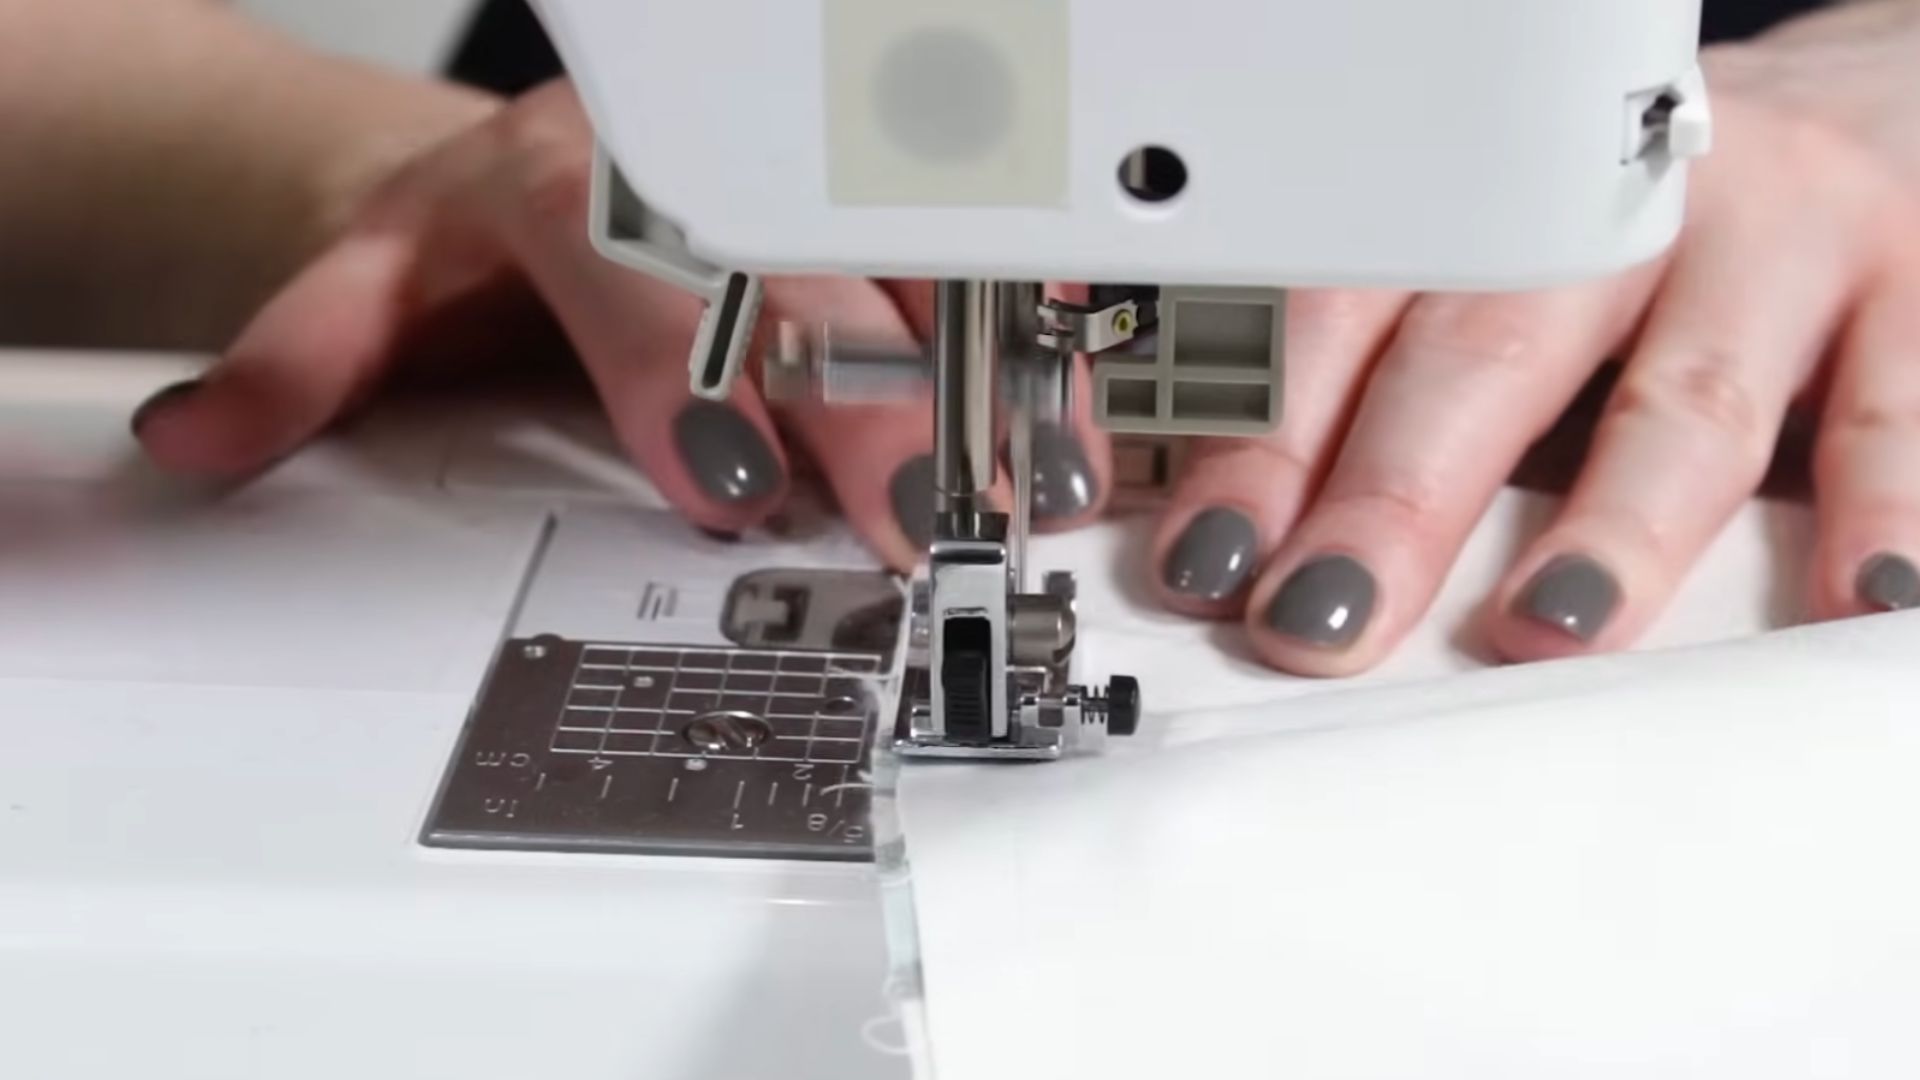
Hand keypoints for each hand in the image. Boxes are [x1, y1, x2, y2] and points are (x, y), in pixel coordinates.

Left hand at [128, 81, 1119, 566]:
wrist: (558, 158)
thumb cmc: (488, 226)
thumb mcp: (380, 275)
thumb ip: (309, 356)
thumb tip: (207, 439)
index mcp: (573, 169)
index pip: (634, 256)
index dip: (684, 368)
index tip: (724, 475)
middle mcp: (710, 165)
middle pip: (804, 266)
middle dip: (864, 391)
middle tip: (903, 506)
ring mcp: (809, 177)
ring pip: (917, 263)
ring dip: (978, 376)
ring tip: (1024, 479)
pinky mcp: (880, 207)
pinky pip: (976, 270)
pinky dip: (1029, 351)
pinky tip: (1061, 430)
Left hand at [1148, 12, 1919, 674]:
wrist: (1858, 115)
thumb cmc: (1630, 242)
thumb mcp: (1492, 288)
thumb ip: (1382, 392)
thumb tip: (1226, 534)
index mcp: (1485, 205)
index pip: (1343, 316)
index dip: (1263, 441)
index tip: (1202, 561)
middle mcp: (1618, 211)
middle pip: (1484, 352)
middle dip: (1391, 497)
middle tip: (1319, 618)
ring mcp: (1768, 241)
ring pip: (1680, 389)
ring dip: (1605, 522)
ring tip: (1541, 629)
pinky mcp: (1908, 288)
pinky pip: (1890, 409)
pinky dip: (1876, 505)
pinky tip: (1849, 595)